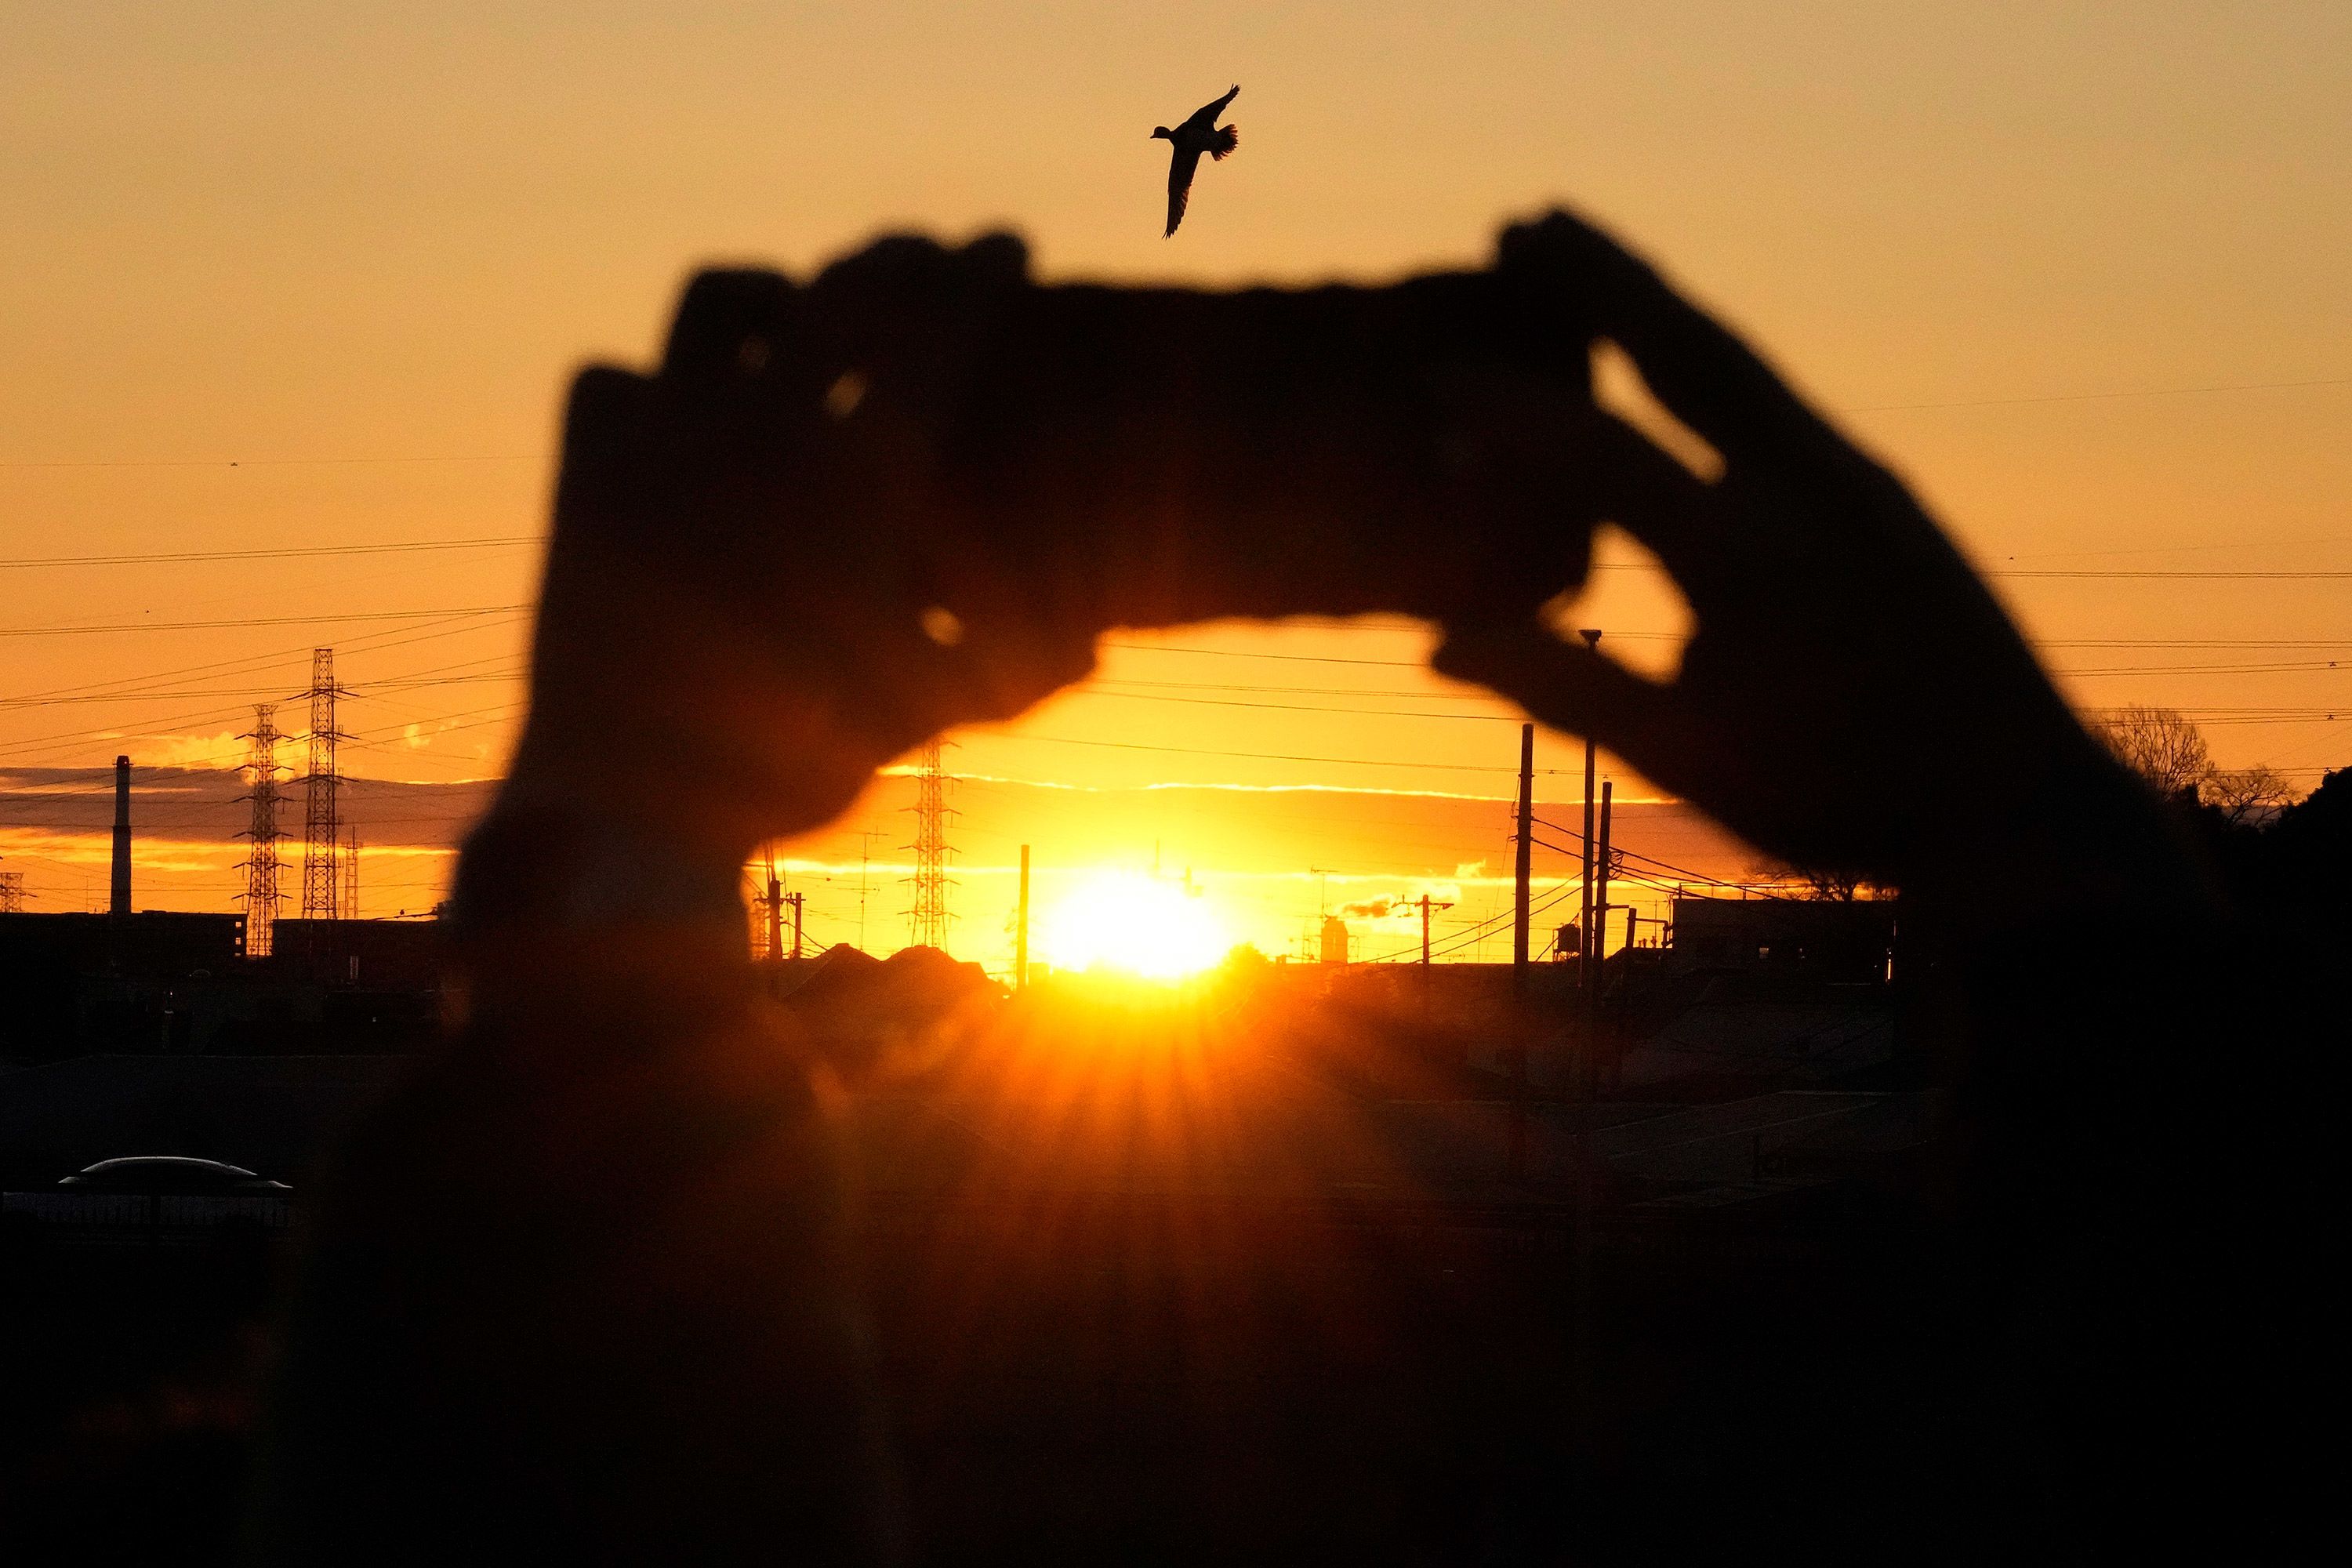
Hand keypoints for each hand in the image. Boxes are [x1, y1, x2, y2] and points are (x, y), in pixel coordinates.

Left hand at [500, 233, 1101, 869]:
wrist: (626, 802)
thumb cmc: (794, 764)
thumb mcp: (920, 712)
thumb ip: (1010, 666)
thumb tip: (1094, 652)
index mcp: (859, 478)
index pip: (942, 327)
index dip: (982, 274)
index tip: (1007, 249)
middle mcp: (759, 429)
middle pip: (845, 288)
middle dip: (899, 262)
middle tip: (925, 262)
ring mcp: (661, 439)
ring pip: (721, 299)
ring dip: (771, 295)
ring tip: (795, 315)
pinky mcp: (584, 472)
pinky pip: (611, 378)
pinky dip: (649, 382)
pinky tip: (674, 411)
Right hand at [1434, 212, 2150, 897]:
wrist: (2019, 806)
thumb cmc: (1840, 795)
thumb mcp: (1686, 757)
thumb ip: (1560, 690)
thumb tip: (1439, 646)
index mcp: (1743, 556)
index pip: (1597, 454)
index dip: (1505, 414)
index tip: (1432, 376)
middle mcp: (1805, 486)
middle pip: (1684, 350)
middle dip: (1600, 281)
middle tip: (1525, 222)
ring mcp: (1854, 475)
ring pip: (1738, 359)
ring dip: (1657, 300)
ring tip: (1586, 251)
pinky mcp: (1882, 487)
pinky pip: (1776, 394)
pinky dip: (1711, 354)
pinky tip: (1683, 352)